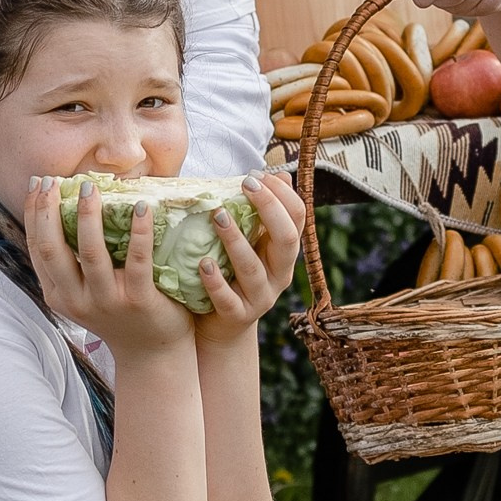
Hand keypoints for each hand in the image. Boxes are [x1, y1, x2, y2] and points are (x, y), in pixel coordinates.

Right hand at [22, 176, 196, 355]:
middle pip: (53, 249)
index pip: (38, 248)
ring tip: (91, 188)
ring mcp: (106, 302)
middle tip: (55, 180)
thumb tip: (68, 206)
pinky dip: (139, 231)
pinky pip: (137, 260)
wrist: (150, 353)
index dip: (34, 213)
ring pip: (92, 254)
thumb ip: (71, 263)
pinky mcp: (138, 301)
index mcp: (58, 294)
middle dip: (50, 210)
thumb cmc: (117, 312)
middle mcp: (76, 300)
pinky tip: (142, 207)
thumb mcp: (83, 292)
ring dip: (89, 217)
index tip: (39, 183)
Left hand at [192, 174, 304, 340]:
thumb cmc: (233, 273)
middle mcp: (279, 274)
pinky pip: (228, 299)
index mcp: (284, 252)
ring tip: (217, 216)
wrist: (220, 325)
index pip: (297, 218)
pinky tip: (203, 263)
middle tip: (245, 185)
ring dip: (235, 240)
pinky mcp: (238, 315)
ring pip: (253, 268)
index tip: (257, 175)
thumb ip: (262, 213)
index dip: (281, 194)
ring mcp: (260, 297)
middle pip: (285, 239)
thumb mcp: (251, 242)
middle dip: (268, 208)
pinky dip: (215, 281)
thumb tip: (281, 174)